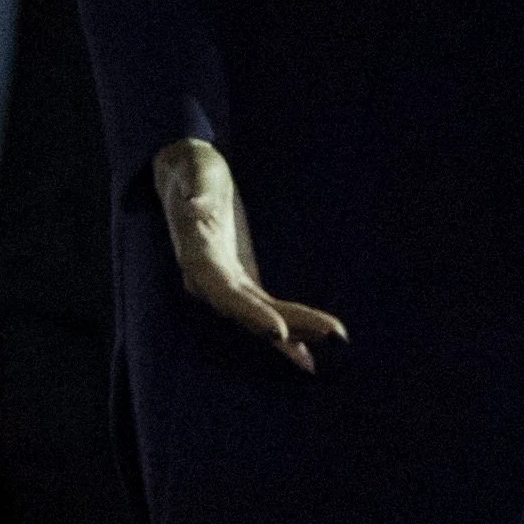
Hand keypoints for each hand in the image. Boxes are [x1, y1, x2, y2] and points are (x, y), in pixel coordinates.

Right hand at [152, 137, 346, 371]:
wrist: (186, 176)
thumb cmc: (192, 170)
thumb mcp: (192, 172)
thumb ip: (193, 189)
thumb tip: (193, 204)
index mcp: (196, 257)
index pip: (223, 293)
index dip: (249, 314)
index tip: (279, 331)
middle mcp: (209, 280)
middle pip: (250, 312)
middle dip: (292, 327)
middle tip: (333, 336)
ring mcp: (226, 283)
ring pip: (262, 315)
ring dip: (299, 331)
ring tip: (336, 340)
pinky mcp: (241, 281)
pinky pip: (265, 310)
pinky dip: (289, 329)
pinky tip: (310, 352)